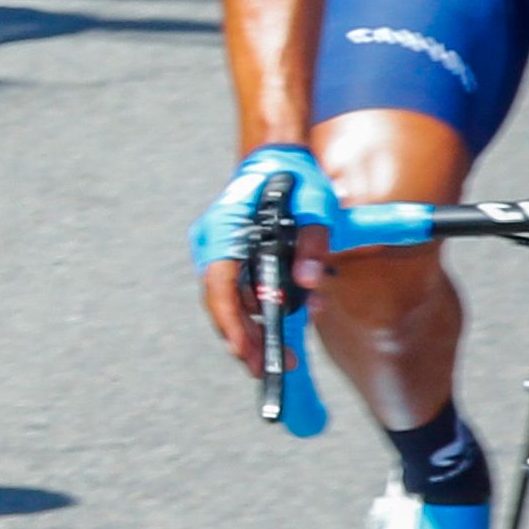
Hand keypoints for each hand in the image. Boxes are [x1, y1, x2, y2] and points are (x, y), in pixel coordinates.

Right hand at [191, 141, 344, 366]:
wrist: (278, 159)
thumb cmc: (297, 182)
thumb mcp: (316, 209)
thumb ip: (314, 245)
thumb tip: (309, 285)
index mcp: (225, 229)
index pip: (218, 286)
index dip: (231, 322)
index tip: (246, 352)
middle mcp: (212, 242)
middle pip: (220, 301)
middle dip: (242, 338)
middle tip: (265, 368)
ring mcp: (215, 250)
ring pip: (227, 300)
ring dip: (250, 328)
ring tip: (278, 355)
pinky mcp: (227, 256)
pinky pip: (234, 291)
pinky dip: (254, 311)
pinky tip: (276, 324)